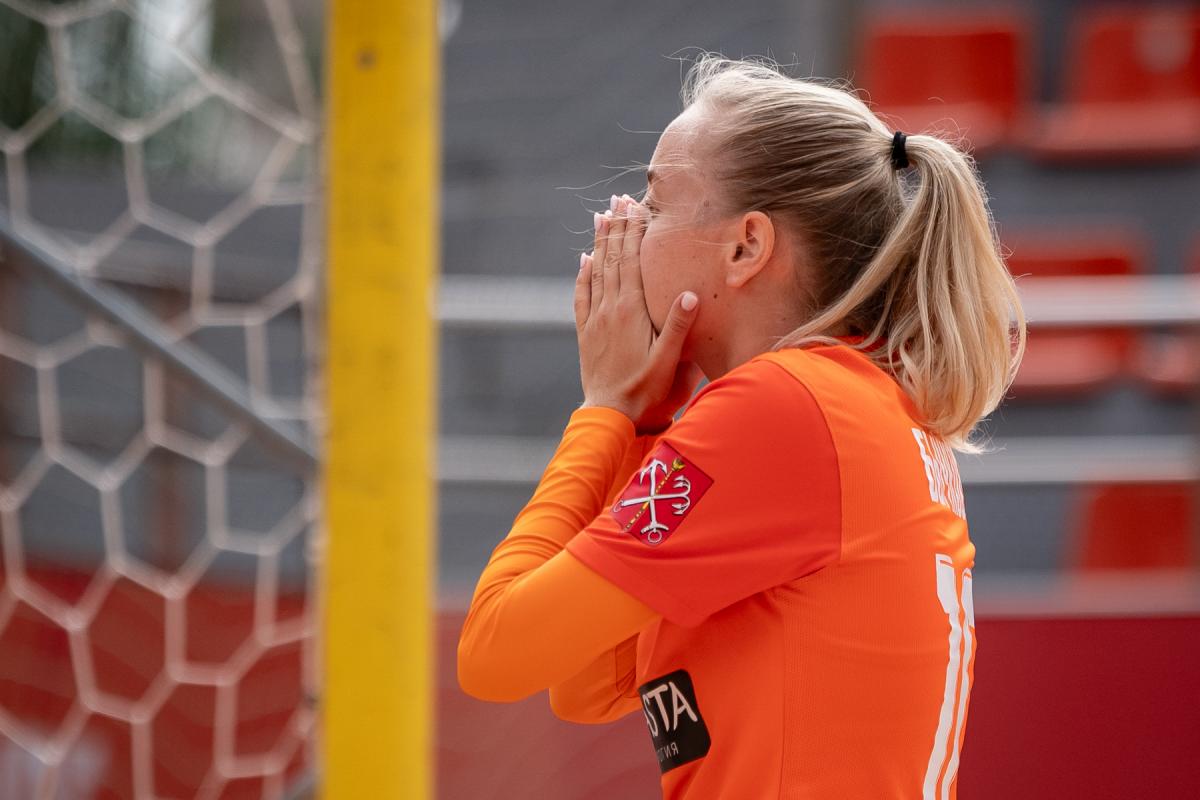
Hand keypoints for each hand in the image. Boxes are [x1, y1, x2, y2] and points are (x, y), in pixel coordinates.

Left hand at [574, 194, 699, 433]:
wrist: (609, 411)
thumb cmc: (644, 388)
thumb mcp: (668, 359)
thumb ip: (678, 325)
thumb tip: (688, 291)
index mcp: (631, 311)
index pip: (631, 262)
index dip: (632, 232)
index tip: (634, 207)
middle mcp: (609, 309)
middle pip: (612, 259)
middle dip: (616, 227)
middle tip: (617, 200)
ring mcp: (595, 319)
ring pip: (595, 272)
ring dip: (599, 243)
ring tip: (600, 217)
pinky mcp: (586, 332)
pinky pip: (581, 296)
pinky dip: (583, 274)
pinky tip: (584, 260)